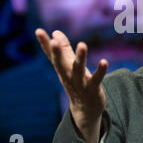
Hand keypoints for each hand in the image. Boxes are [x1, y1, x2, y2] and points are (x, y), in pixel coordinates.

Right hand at [35, 28, 107, 142]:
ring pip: (78, 70)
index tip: (38, 31)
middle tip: (53, 41)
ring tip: (82, 44)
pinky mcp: (93, 89)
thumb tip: (56, 32)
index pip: (51, 55)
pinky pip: (96, 79)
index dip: (44, 44)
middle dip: (57, 52)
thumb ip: (64, 50)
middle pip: (61, 63)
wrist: (85, 110)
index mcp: (62, 69)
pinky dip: (100, 71)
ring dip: (80, 58)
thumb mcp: (68, 67)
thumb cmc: (76, 84)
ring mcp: (80, 83)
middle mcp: (68, 76)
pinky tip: (104, 61)